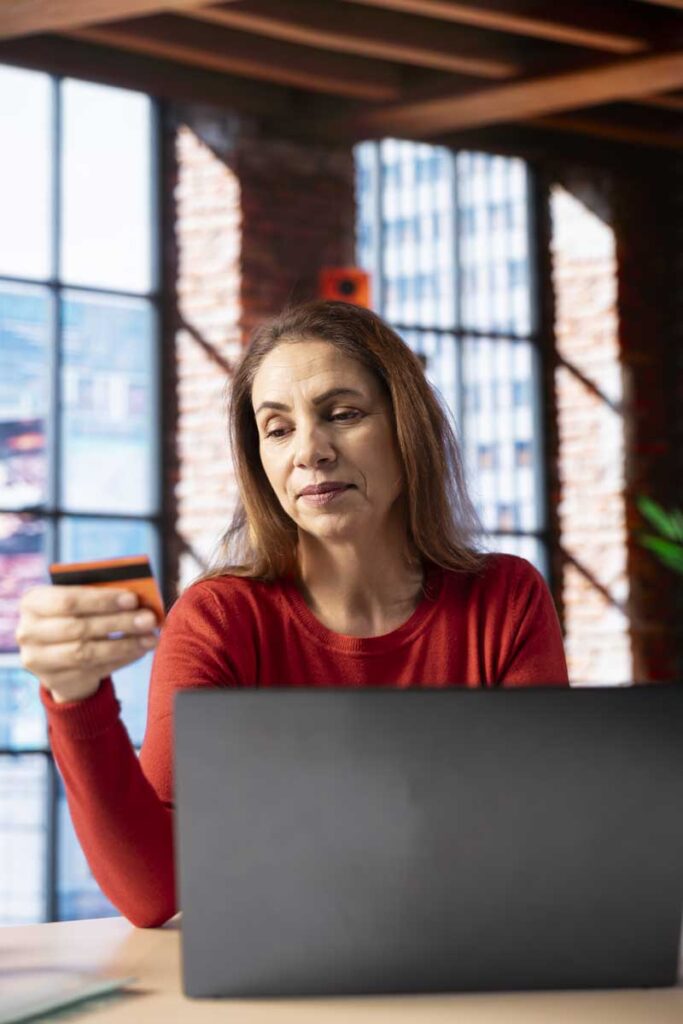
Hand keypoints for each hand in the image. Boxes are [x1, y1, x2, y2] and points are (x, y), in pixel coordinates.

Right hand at [16, 585, 159, 703]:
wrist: (60, 654)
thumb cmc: (77, 615)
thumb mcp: (83, 602)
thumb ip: (102, 597)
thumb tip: (138, 600)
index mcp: (33, 602)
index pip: (67, 601)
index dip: (102, 601)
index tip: (133, 599)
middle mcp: (27, 631)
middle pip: (77, 628)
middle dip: (118, 623)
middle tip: (149, 619)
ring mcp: (37, 660)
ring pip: (85, 653)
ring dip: (123, 645)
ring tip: (150, 638)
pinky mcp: (53, 680)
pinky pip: (93, 671)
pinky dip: (121, 660)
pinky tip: (139, 650)